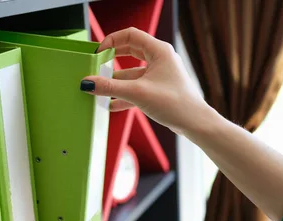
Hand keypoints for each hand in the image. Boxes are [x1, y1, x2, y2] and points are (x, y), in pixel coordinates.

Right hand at [81, 27, 219, 139]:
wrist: (195, 123)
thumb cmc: (176, 103)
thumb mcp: (138, 93)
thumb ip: (110, 87)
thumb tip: (87, 83)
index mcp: (159, 51)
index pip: (130, 35)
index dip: (112, 41)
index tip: (99, 53)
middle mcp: (160, 59)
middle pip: (130, 51)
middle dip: (112, 60)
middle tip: (97, 66)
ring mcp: (159, 75)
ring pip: (132, 73)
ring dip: (116, 81)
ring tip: (100, 90)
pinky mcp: (158, 90)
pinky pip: (136, 88)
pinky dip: (124, 95)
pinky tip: (111, 105)